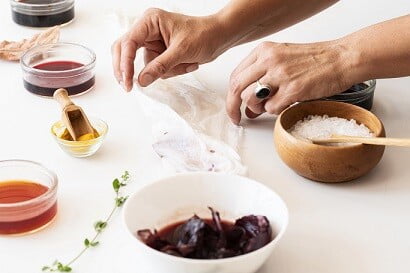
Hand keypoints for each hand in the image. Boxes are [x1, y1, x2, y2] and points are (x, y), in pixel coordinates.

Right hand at [112, 8, 227, 90]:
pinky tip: (188, 64)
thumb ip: (160, 66)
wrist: (220, 37)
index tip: (127, 81)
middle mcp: (148, 30)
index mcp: (150, 21)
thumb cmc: (204, 34)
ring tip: (187, 63)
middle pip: (125, 51)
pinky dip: (173, 71)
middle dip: (130, 69)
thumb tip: (141, 80)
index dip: (125, 63)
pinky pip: (157, 69)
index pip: (128, 43)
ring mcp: (153, 42)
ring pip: (146, 65)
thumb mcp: (181, 51)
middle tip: (129, 87)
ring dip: (167, 71)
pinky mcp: (160, 53)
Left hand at [226, 41, 352, 124]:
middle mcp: (269, 60)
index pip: (236, 75)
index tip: (233, 106)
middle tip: (237, 118)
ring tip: (269, 106)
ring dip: (257, 108)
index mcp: (264, 51)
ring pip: (250, 98)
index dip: (231, 95)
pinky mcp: (293, 89)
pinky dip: (275, 111)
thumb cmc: (315, 61)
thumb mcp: (283, 60)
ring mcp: (280, 74)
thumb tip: (248, 106)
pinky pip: (271, 108)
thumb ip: (262, 79)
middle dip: (233, 107)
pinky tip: (286, 104)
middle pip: (237, 88)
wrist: (342, 58)